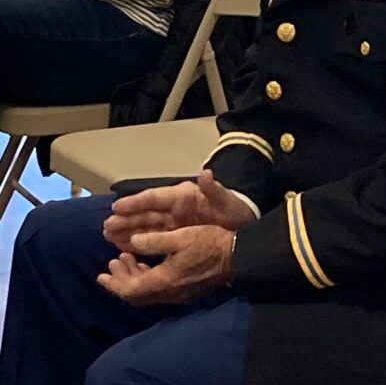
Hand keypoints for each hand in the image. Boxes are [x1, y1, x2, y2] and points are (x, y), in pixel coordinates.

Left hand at [97, 224, 233, 304]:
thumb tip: (133, 242)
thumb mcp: (180, 237)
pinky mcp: (186, 289)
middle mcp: (169, 292)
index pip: (131, 290)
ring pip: (147, 291)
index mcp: (164, 280)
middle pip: (137, 294)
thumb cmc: (209, 243)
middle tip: (112, 264)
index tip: (100, 274)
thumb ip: (154, 241)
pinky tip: (147, 263)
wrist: (236, 256)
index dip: (114, 283)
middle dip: (121, 279)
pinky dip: (146, 277)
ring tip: (126, 259)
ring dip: (133, 277)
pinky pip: (158, 288)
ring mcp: (178, 293)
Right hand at [103, 171, 254, 252]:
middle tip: (106, 226)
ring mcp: (174, 222)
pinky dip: (138, 242)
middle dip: (125, 219)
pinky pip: (153, 239)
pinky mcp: (176, 236)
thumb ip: (214, 189)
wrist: (244, 228)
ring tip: (109, 236)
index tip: (116, 206)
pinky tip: (124, 246)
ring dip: (127, 231)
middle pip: (145, 213)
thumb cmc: (234, 210)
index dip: (135, 201)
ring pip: (146, 226)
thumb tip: (206, 174)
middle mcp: (175, 208)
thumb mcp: (225, 200)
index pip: (154, 197)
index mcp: (183, 196)